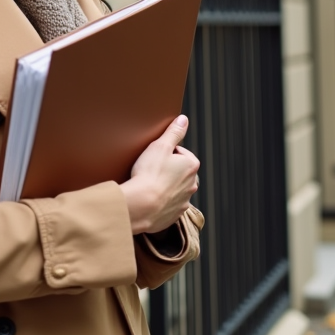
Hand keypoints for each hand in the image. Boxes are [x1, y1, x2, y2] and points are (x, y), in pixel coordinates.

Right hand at [119, 115, 199, 234]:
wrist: (142, 206)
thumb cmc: (149, 174)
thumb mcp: (160, 146)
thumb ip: (173, 132)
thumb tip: (183, 120)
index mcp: (191, 165)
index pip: (179, 152)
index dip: (164, 153)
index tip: (153, 158)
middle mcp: (192, 183)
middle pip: (178, 171)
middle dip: (166, 170)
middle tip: (149, 171)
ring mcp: (184, 201)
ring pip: (174, 189)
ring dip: (164, 186)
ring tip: (148, 186)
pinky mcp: (174, 214)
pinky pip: (168, 205)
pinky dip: (160, 202)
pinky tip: (148, 198)